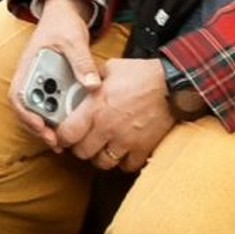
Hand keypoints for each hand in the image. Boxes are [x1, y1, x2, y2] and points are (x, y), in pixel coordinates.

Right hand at [8, 0, 100, 148]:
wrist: (65, 15)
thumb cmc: (62, 24)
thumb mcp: (73, 40)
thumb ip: (81, 61)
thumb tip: (92, 85)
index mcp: (29, 66)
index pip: (18, 95)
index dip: (26, 114)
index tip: (40, 126)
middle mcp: (32, 77)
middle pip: (29, 109)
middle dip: (39, 128)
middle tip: (57, 142)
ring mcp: (43, 82)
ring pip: (41, 110)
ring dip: (50, 126)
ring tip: (64, 142)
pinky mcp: (55, 85)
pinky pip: (55, 104)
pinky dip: (61, 117)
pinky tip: (75, 125)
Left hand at [56, 57, 175, 173]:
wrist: (172, 84)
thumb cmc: (142, 74)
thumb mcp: (111, 68)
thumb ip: (94, 78)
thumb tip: (84, 81)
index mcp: (95, 107)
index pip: (67, 134)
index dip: (62, 138)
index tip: (63, 136)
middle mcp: (107, 127)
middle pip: (83, 152)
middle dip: (80, 148)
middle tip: (83, 141)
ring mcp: (125, 140)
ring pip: (103, 163)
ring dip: (100, 157)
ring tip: (102, 148)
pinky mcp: (143, 148)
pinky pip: (127, 166)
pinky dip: (123, 162)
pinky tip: (123, 152)